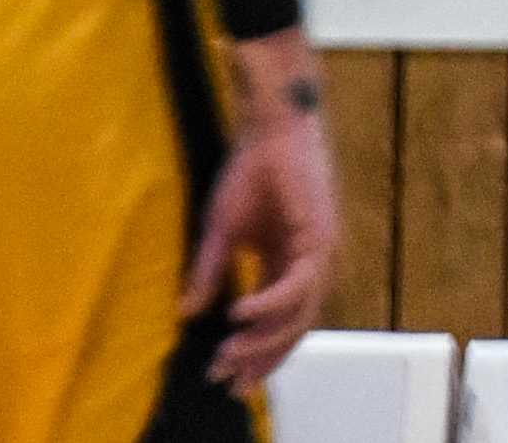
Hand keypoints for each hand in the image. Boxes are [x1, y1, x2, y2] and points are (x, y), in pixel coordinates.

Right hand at [189, 31, 341, 396]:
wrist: (270, 127)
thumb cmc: (249, 170)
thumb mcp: (221, 231)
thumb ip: (208, 273)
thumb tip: (187, 314)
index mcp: (288, 263)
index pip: (276, 321)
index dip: (252, 350)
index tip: (222, 374)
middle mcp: (309, 264)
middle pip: (291, 328)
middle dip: (260, 358)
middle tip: (229, 380)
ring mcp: (318, 253)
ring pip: (299, 315)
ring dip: (264, 340)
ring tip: (229, 354)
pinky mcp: (320, 238)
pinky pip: (298, 285)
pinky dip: (270, 304)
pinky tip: (240, 313)